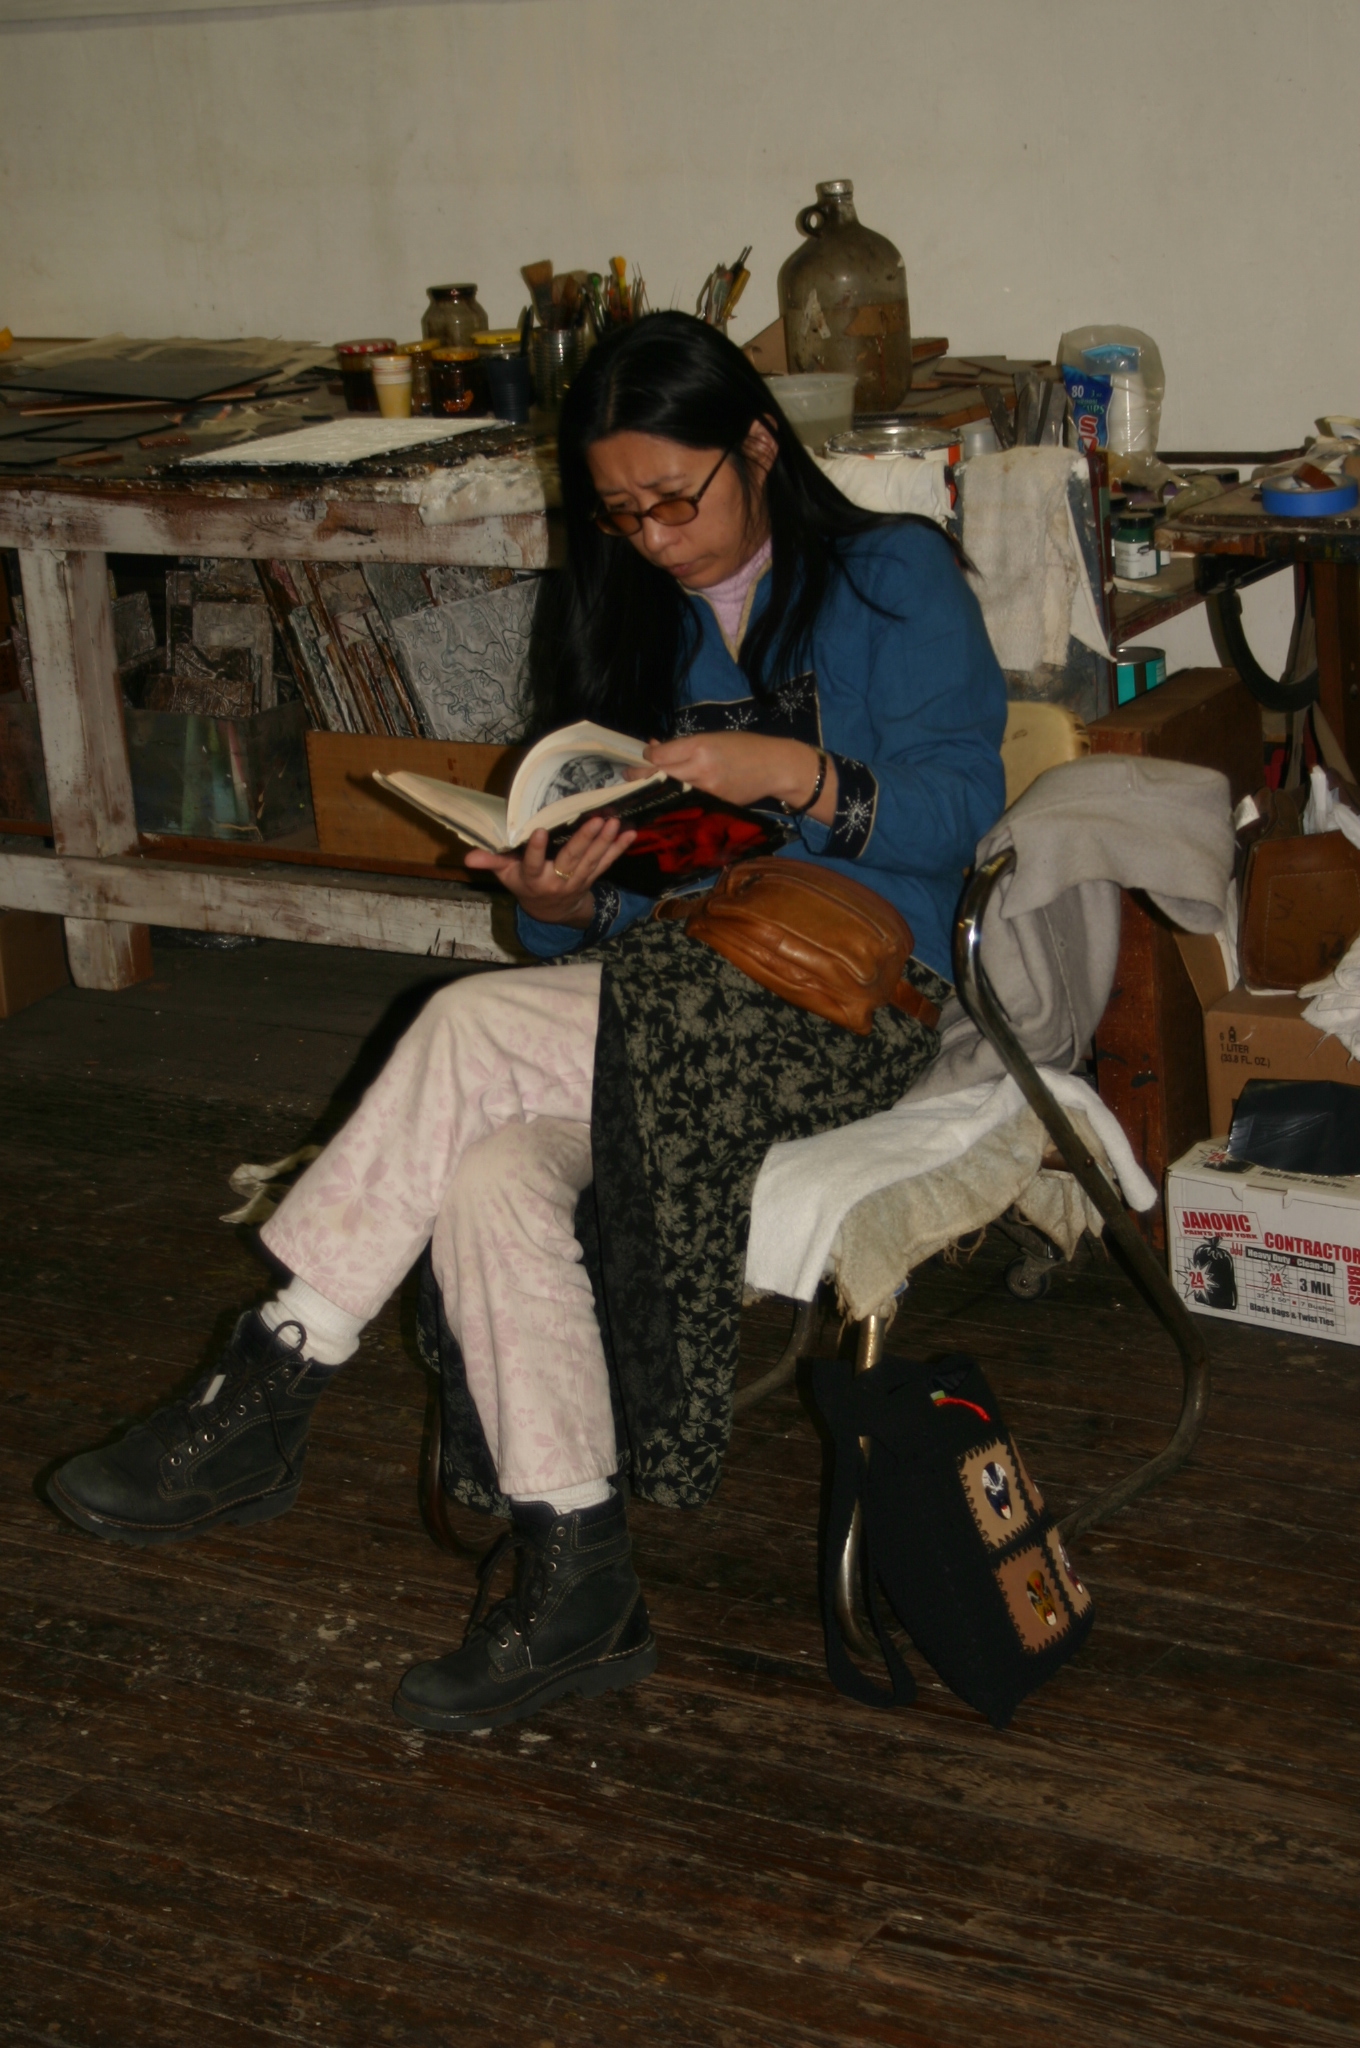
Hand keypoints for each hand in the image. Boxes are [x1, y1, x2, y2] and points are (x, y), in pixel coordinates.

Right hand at [464, 813, 636, 927]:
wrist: (551, 912)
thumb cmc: (525, 885)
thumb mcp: (506, 876)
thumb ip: (491, 863)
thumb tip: (467, 858)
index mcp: (533, 878)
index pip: (533, 863)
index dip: (536, 850)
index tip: (540, 832)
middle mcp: (557, 881)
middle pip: (571, 860)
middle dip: (585, 840)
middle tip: (596, 820)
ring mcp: (577, 880)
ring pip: (592, 861)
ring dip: (605, 842)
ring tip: (614, 822)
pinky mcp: (591, 877)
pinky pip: (606, 863)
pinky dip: (618, 849)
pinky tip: (629, 833)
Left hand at [644, 732, 837, 823]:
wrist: (775, 767)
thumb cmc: (745, 746)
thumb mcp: (713, 737)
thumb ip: (682, 745)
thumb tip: (654, 747)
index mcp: (700, 747)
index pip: (661, 755)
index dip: (648, 755)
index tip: (643, 755)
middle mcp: (700, 770)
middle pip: (660, 775)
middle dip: (641, 775)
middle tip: (627, 776)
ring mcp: (706, 791)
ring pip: (669, 791)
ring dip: (654, 789)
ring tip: (642, 787)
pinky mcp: (712, 805)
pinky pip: (685, 802)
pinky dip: (674, 799)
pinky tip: (666, 797)